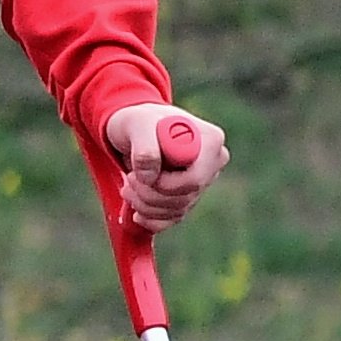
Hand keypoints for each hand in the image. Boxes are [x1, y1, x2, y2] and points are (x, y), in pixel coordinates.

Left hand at [104, 103, 227, 229]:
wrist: (135, 130)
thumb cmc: (138, 121)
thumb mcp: (136, 124)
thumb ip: (144, 146)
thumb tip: (150, 177)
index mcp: (210, 141)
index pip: (193, 180)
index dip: (163, 184)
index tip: (136, 174)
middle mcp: (213, 162)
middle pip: (184, 198)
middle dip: (149, 196)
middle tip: (127, 180)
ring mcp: (203, 181)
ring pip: (177, 210)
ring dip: (145, 206)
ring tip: (128, 187)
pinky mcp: (189, 195)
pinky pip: (173, 219)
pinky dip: (151, 219)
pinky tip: (136, 212)